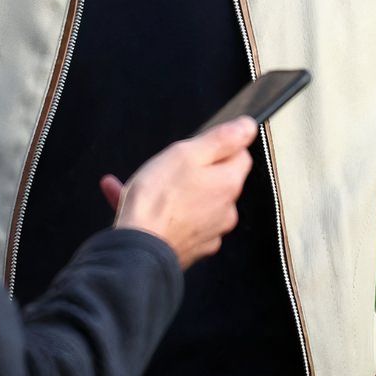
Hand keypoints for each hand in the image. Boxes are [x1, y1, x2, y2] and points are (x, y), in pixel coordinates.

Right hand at [100, 115, 256, 268]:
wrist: (139, 250)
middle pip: (217, 180)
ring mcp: (209, 232)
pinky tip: (127, 200)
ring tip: (138, 184)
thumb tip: (248, 126)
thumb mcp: (187, 154)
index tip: (195, 147)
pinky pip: (177, 222)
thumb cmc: (159, 199)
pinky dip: (160, 212)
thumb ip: (221, 139)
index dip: (218, 145)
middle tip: (165, 166)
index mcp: (229, 184)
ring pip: (194, 202)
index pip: (240, 155)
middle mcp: (226, 210)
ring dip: (171, 192)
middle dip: (194, 171)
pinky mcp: (190, 248)